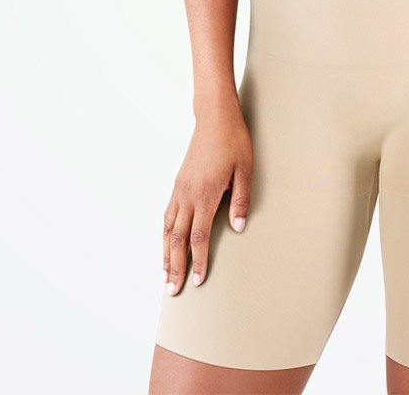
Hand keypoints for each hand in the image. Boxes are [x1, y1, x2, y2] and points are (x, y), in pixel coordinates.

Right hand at [163, 104, 252, 294]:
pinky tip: (166, 243)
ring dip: (165, 253)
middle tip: (172, 291)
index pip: (198, 237)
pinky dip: (165, 234)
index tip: (197, 281)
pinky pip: (167, 214)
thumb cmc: (234, 140)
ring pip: (168, 228)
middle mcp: (188, 194)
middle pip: (178, 239)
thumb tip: (238, 229)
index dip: (197, 262)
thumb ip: (241, 200)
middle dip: (174, 267)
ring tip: (163, 275)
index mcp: (206, 193)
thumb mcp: (245, 169)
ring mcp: (180, 188)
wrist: (214, 116)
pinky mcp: (179, 182)